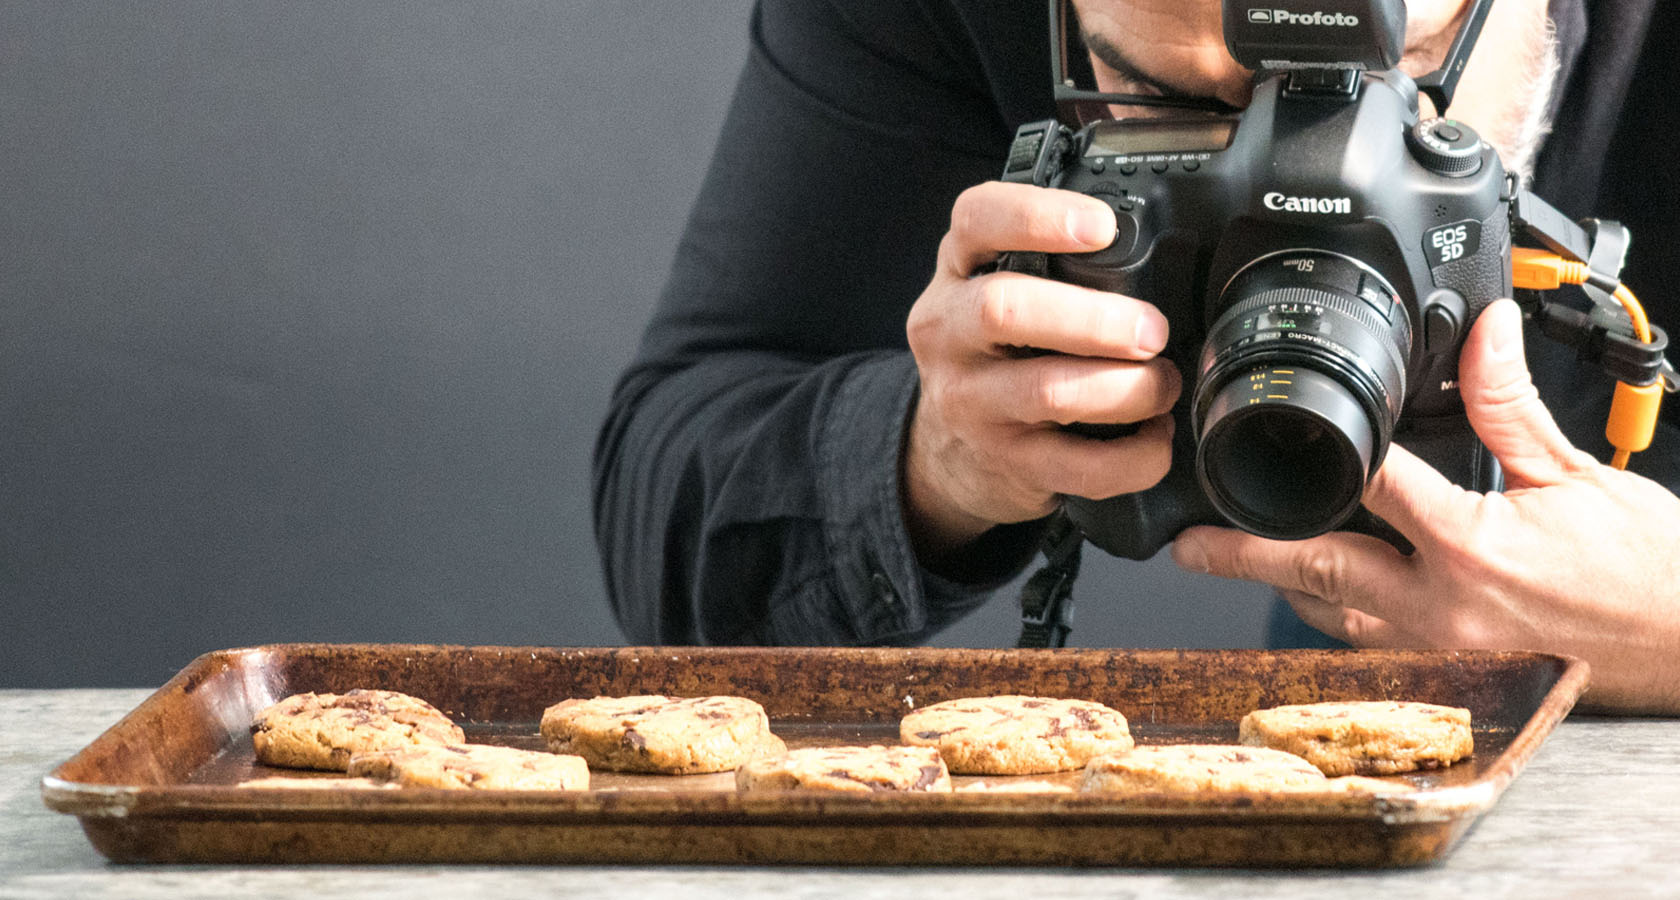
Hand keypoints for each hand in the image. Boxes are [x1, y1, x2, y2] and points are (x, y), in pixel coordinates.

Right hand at [903, 181, 1179, 561]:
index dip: (1038, 217)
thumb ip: (1051, 261)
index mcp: (959, 272)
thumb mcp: (997, 288)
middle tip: (1152, 330)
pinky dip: (1133, 457)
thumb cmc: (996, 353)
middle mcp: (950, 331)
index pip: (976, 220)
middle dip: (1094, 319)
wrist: (947, 451)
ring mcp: (971, 401)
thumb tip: (1163, 245)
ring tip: (1162, 384)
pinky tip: (1154, 439)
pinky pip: (1077, 465)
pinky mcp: (1005, 461)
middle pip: (1005, 310)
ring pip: (1048, 391)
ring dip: (1126, 389)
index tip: (1102, 227)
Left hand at [1171, 299, 1679, 712]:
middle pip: (1316, 571)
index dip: (1322, 452)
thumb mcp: (1578, 474)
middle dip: (1245, 553)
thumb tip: (1486, 332)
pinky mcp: (1449, 672)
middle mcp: (1442, 607)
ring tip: (1233, 559)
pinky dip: (1335, 617)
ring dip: (1285, 587)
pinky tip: (1315, 596)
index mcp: (1472, 547)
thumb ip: (1512, 406)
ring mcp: (1440, 648)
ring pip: (1333, 618)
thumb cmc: (1647, 572)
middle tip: (1188, 543)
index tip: (1268, 434)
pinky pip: (1368, 645)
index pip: (1369, 485)